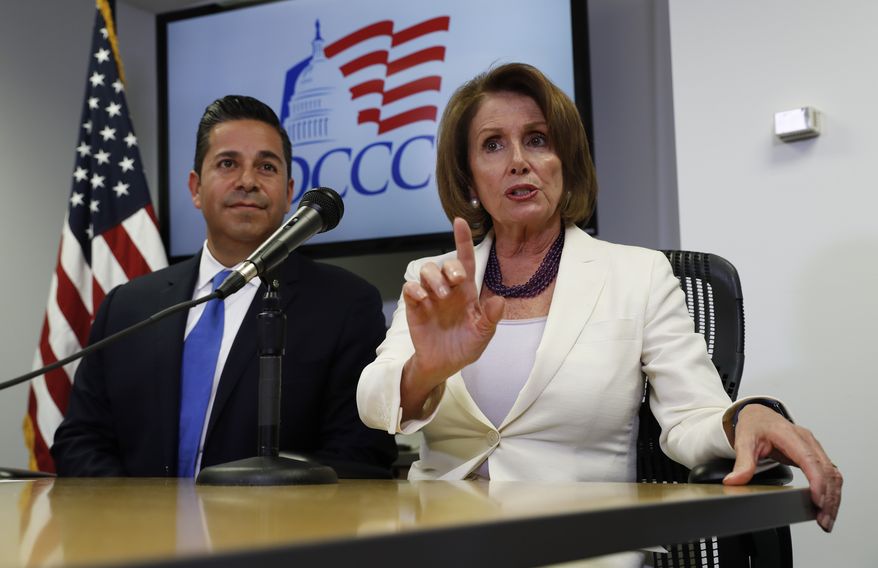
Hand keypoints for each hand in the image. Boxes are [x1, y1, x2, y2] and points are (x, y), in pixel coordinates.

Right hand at [399, 218, 504, 418]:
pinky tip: (423, 300)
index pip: (465, 260)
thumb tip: (500, 301)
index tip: (460, 221)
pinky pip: (410, 288)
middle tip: (456, 283)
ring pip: (426, 271)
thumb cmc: (465, 346)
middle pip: (444, 264)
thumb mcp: (483, 335)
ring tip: (439, 296)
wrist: (443, 365)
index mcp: (467, 292)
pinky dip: (415, 289)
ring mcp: (430, 297)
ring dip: (434, 278)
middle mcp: (448, 290)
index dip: (463, 240)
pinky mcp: (414, 307)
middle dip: (449, 267)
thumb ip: (491, 318)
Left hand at [723, 404, 841, 531]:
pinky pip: (830, 473)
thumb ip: (742, 462)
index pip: (809, 459)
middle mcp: (807, 440)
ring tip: (826, 519)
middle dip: (828, 497)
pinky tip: (828, 506)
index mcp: (789, 435)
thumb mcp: (743, 441)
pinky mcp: (815, 454)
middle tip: (823, 519)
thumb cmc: (753, 425)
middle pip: (826, 470)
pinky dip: (832, 491)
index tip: (818, 501)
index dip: (817, 481)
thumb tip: (734, 481)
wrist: (758, 415)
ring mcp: (813, 447)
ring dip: (833, 497)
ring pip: (832, 473)